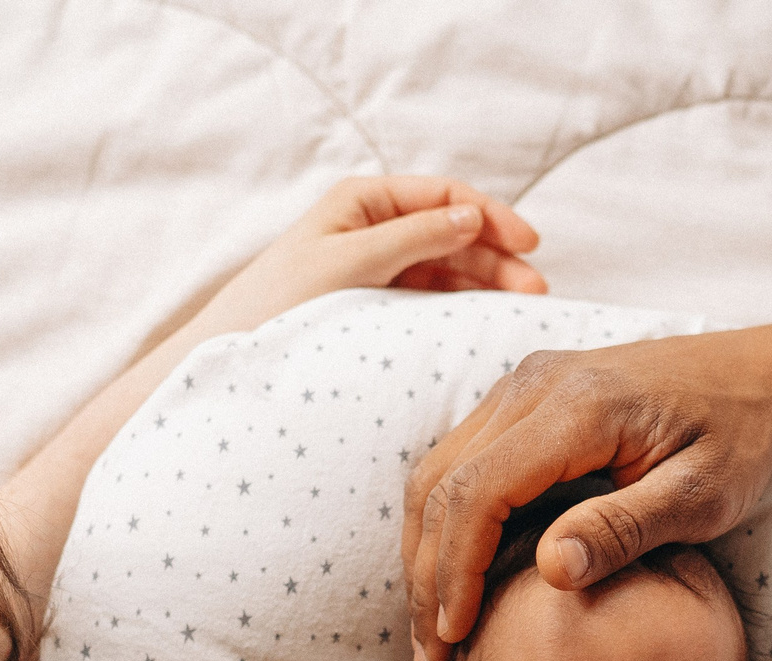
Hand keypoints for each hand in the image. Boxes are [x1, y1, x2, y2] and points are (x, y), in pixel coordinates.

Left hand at [194, 176, 544, 341]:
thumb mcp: (351, 262)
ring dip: (486, 282)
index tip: (528, 244)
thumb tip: (470, 217)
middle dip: (496, 255)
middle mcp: (372, 227)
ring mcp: (376, 266)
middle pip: (452, 232)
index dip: (489, 215)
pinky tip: (487, 319)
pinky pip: (429, 296)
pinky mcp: (375, 303)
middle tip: (535, 288)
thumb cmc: (281, 302)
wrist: (236, 353)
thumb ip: (413, 236)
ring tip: (522, 306)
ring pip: (446, 266)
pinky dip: (461, 304)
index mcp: (363, 201)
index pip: (443, 196)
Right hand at [401, 323, 771, 660]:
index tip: (456, 637)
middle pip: (442, 483)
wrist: (757, 376)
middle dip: (428, 576)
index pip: (480, 491)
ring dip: (427, 553)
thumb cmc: (738, 438)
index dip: (457, 571)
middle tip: (432, 656)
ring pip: (439, 472)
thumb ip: (626, 529)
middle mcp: (534, 385)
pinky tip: (459, 581)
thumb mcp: (702, 496)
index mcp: (579, 406)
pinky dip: (447, 525)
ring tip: (436, 630)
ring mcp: (523, 386)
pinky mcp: (524, 398)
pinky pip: (461, 462)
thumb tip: (551, 571)